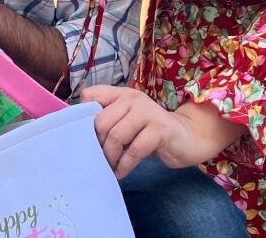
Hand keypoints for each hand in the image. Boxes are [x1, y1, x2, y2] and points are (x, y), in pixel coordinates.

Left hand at [81, 86, 195, 176]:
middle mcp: (132, 98)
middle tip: (97, 158)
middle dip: (97, 144)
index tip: (82, 136)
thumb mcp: (127, 121)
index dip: (83, 117)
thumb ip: (109, 119)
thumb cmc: (149, 131)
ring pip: (116, 135)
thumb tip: (79, 133)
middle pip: (101, 121)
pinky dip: (124, 165)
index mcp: (121, 94)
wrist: (186, 137)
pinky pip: (134, 150)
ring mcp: (147, 112)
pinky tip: (121, 173)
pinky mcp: (159, 130)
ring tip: (110, 167)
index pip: (91, 95)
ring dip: (110, 157)